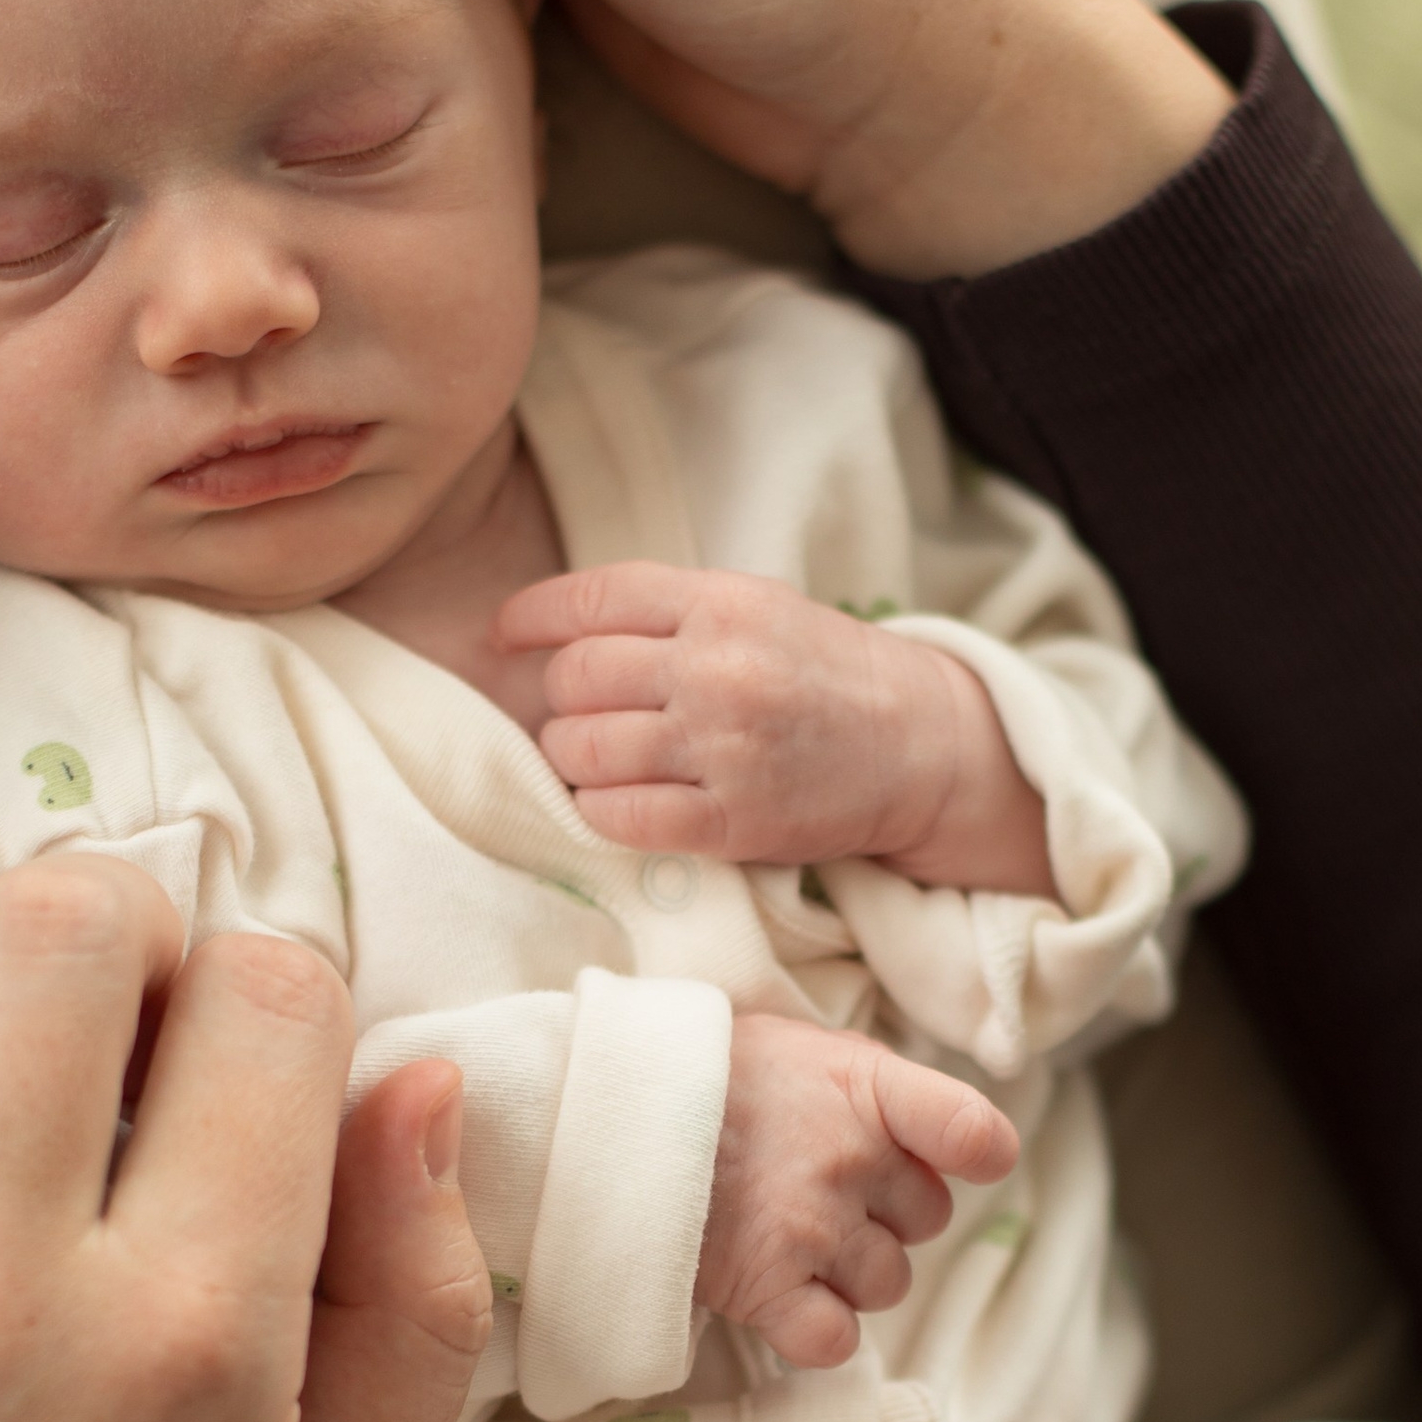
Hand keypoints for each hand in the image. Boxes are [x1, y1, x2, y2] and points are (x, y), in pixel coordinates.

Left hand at [502, 560, 1053, 892]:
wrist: (916, 743)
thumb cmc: (819, 670)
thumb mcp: (753, 606)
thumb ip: (663, 610)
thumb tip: (548, 630)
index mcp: (720, 602)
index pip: (589, 601)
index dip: (530, 618)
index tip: (504, 636)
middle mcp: (718, 668)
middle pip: (573, 679)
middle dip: (563, 699)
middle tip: (588, 713)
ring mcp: (723, 746)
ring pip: (580, 749)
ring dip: (574, 759)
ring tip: (605, 759)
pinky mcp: (730, 820)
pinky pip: (616, 816)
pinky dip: (599, 811)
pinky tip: (620, 801)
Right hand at [698, 1012, 1018, 1366]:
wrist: (599, 1112)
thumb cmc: (695, 1071)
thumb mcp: (789, 1042)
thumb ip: (856, 1079)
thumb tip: (907, 1116)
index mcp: (866, 1085)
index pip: (975, 1134)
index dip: (974, 1154)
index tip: (955, 1160)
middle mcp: (851, 1158)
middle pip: (927, 1219)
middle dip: (885, 1215)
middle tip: (818, 1192)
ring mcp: (812, 1226)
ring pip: (887, 1284)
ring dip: (848, 1273)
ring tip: (787, 1240)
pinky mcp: (767, 1287)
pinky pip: (835, 1340)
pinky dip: (818, 1332)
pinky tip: (783, 1301)